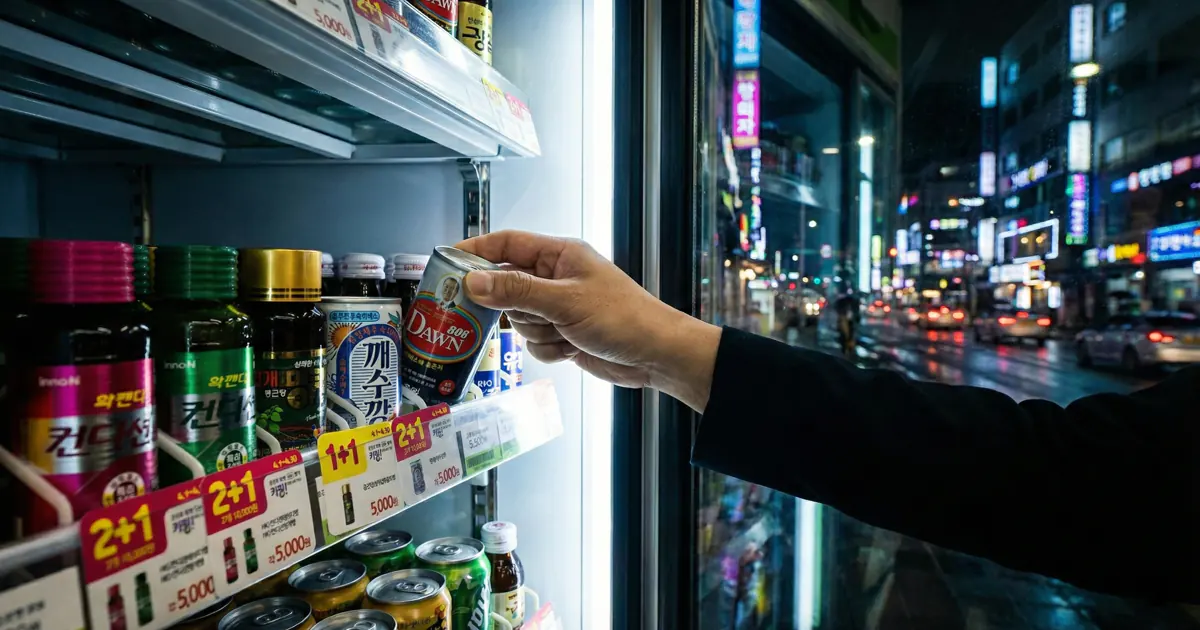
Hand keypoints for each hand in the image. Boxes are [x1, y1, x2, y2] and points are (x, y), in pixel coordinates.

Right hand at [455, 231, 720, 410]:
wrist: (655, 355)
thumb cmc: (624, 318)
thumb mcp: (565, 301)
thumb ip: (516, 291)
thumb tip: (473, 280)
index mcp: (559, 255)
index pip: (506, 244)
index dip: (475, 252)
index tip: (447, 264)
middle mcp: (556, 277)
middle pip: (506, 286)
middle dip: (512, 307)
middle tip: (515, 315)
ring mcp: (559, 306)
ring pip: (518, 319)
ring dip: (535, 332)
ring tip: (562, 333)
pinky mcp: (563, 332)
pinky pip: (533, 341)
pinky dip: (547, 348)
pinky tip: (569, 349)